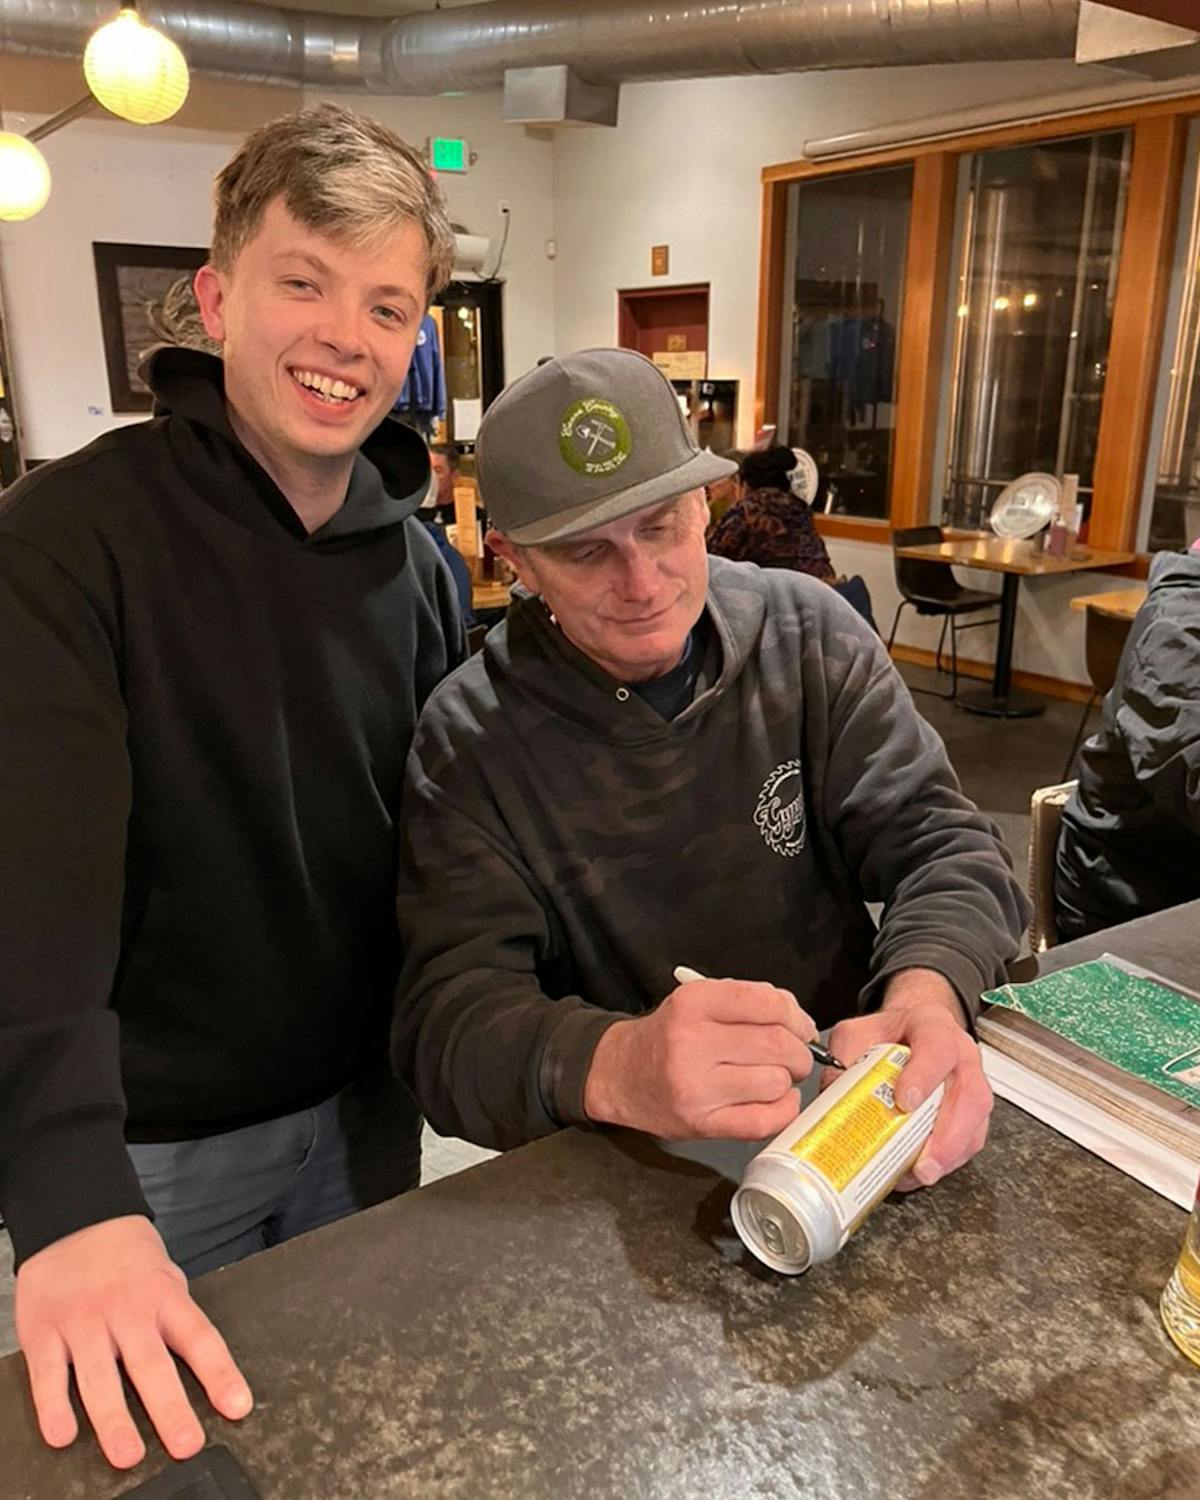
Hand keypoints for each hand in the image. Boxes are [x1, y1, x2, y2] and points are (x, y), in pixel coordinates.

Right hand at [15, 1215, 252, 1469]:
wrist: (75, 1218)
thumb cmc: (129, 1260)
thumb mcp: (165, 1278)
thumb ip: (178, 1320)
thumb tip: (206, 1369)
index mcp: (164, 1297)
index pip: (200, 1337)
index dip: (220, 1374)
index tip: (238, 1407)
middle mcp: (127, 1310)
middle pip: (151, 1364)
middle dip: (170, 1408)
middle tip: (186, 1445)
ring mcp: (84, 1321)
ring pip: (100, 1376)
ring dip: (114, 1419)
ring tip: (128, 1455)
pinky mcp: (44, 1330)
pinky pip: (49, 1374)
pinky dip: (54, 1406)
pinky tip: (64, 1435)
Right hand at [583, 977, 816, 1139]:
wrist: (621, 1074)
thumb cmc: (667, 1037)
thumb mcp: (697, 1001)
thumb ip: (747, 1002)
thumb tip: (798, 1020)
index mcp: (693, 1003)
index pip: (767, 1002)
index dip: (796, 1016)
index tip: (801, 1026)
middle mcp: (691, 1043)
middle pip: (777, 1044)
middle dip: (799, 1051)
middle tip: (795, 1054)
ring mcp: (696, 1087)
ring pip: (775, 1082)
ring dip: (786, 1080)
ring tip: (773, 1075)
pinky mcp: (702, 1123)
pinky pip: (763, 1120)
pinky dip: (783, 1110)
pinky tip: (775, 1099)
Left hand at [825, 967, 991, 1189]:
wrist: (912, 1029)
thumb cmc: (891, 1033)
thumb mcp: (859, 1033)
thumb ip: (844, 1059)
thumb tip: (831, 1096)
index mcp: (933, 1027)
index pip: (937, 1047)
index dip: (924, 1076)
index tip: (905, 1101)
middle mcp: (961, 1056)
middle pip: (970, 1096)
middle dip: (948, 1136)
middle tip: (923, 1163)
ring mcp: (973, 1084)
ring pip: (976, 1123)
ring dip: (950, 1155)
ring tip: (921, 1174)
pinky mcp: (972, 1112)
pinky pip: (971, 1139)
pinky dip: (948, 1160)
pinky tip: (922, 1172)